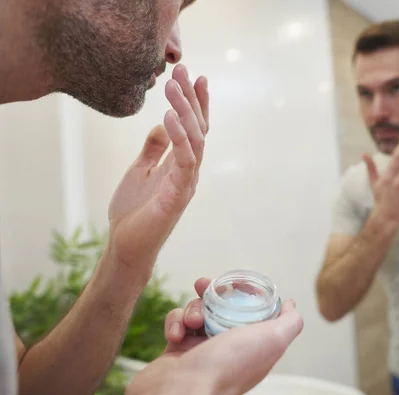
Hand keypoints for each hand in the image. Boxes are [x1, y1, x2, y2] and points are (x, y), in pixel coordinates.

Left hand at [105, 64, 209, 275]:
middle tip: (183, 69)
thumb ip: (153, 149)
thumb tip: (162, 124)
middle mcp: (189, 171)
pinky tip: (170, 116)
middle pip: (198, 128)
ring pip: (194, 140)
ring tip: (173, 86)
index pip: (193, 128)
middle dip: (192, 98)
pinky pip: (184, 161)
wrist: (126, 245)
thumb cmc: (133, 212)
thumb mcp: (139, 171)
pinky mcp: (178, 194)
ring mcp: (186, 182)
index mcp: (181, 165)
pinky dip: (180, 137)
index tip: (191, 75)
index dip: (195, 102)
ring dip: (186, 111)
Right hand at [124, 279, 303, 394]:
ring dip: (193, 309)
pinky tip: (176, 335)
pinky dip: (175, 323)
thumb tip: (292, 304)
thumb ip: (290, 322)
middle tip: (204, 286)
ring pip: (199, 312)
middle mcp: (230, 348)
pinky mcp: (177, 351)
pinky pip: (177, 324)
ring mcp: (202, 350)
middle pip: (224, 307)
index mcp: (254, 345)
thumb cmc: (228, 367)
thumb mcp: (273, 340)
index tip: (236, 282)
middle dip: (213, 293)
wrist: (181, 393)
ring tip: (192, 322)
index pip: (254, 310)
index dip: (246, 293)